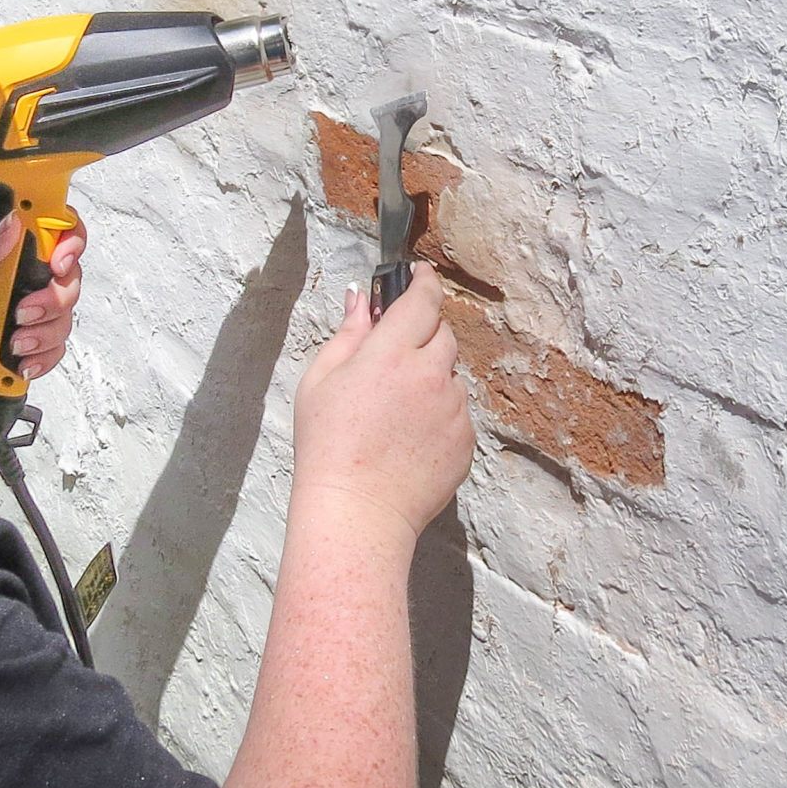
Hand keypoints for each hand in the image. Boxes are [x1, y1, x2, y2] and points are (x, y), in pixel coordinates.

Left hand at [0, 208, 85, 383]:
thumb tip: (11, 225)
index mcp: (8, 239)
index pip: (57, 227)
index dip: (70, 242)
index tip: (58, 263)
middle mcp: (25, 268)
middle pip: (70, 276)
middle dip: (54, 299)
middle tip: (23, 312)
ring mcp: (30, 302)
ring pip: (65, 315)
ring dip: (44, 332)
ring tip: (13, 342)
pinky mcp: (30, 333)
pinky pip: (54, 346)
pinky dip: (41, 355)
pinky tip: (19, 358)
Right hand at [291, 265, 473, 542]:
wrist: (358, 512)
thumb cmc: (328, 447)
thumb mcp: (321, 381)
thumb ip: (348, 333)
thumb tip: (361, 299)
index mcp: (391, 353)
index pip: (422, 300)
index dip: (423, 282)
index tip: (421, 275)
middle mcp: (430, 375)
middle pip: (442, 334)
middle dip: (423, 336)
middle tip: (393, 358)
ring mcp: (453, 409)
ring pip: (450, 376)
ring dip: (430, 380)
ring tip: (393, 413)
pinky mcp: (466, 440)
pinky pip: (457, 413)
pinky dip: (438, 415)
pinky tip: (407, 439)